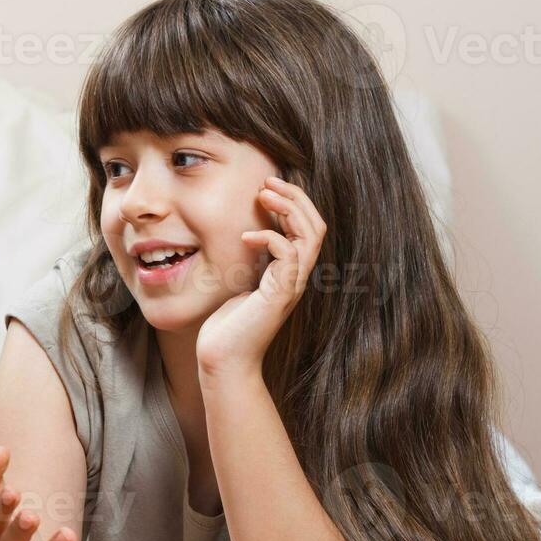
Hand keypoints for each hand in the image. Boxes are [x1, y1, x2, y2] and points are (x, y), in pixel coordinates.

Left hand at [196, 175, 325, 379]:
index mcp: (290, 273)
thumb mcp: (240, 284)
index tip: (268, 185)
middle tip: (268, 180)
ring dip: (288, 210)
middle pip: (316, 226)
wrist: (223, 360)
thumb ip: (251, 262)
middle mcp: (296, 278)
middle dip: (296, 198)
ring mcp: (291, 287)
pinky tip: (246, 236)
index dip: (294, 203)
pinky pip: (287, 255)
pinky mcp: (278, 295)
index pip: (308, 228)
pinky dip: (270, 238)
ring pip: (309, 237)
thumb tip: (246, 234)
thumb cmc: (227, 326)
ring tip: (263, 194)